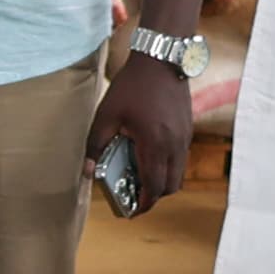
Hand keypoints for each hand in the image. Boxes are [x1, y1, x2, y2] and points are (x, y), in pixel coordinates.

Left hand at [91, 50, 193, 215]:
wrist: (161, 61)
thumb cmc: (131, 87)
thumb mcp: (105, 116)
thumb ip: (95, 145)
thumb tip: (87, 170)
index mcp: (155, 145)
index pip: (155, 187)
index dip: (144, 203)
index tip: (132, 211)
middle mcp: (175, 145)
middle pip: (171, 186)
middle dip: (153, 196)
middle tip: (134, 197)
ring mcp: (184, 137)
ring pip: (178, 173)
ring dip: (161, 181)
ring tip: (139, 178)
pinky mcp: (187, 129)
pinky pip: (180, 158)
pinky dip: (167, 166)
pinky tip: (147, 157)